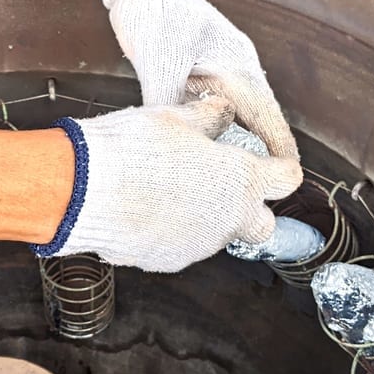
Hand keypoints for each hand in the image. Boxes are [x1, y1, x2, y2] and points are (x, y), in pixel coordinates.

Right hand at [33, 97, 301, 271]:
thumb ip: (208, 119)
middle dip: (250, 210)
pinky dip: (172, 232)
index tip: (271, 165)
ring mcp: (200, 245)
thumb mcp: (175, 119)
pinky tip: (145, 211)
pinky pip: (181, 246)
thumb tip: (221, 112)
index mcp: (241, 179)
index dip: (279, 169)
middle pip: (263, 224)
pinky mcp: (170, 261)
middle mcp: (229, 218)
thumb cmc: (132, 148)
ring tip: (167, 192)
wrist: (86, 190)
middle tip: (222, 187)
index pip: (287, 179)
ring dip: (204, 218)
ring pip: (216, 236)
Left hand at [101, 0, 298, 159]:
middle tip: (261, 184)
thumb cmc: (155, 15)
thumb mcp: (159, 67)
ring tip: (238, 171)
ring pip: (241, 111)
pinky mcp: (207, 64)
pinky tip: (209, 141)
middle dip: (264, 150)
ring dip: (243, 137)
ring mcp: (224, 64)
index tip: (286, 177)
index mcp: (238, 67)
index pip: (269, 118)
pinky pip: (222, 102)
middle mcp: (239, 66)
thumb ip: (168, 107)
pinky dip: (221, 123)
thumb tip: (171, 143)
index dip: (279, 149)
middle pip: (261, 118)